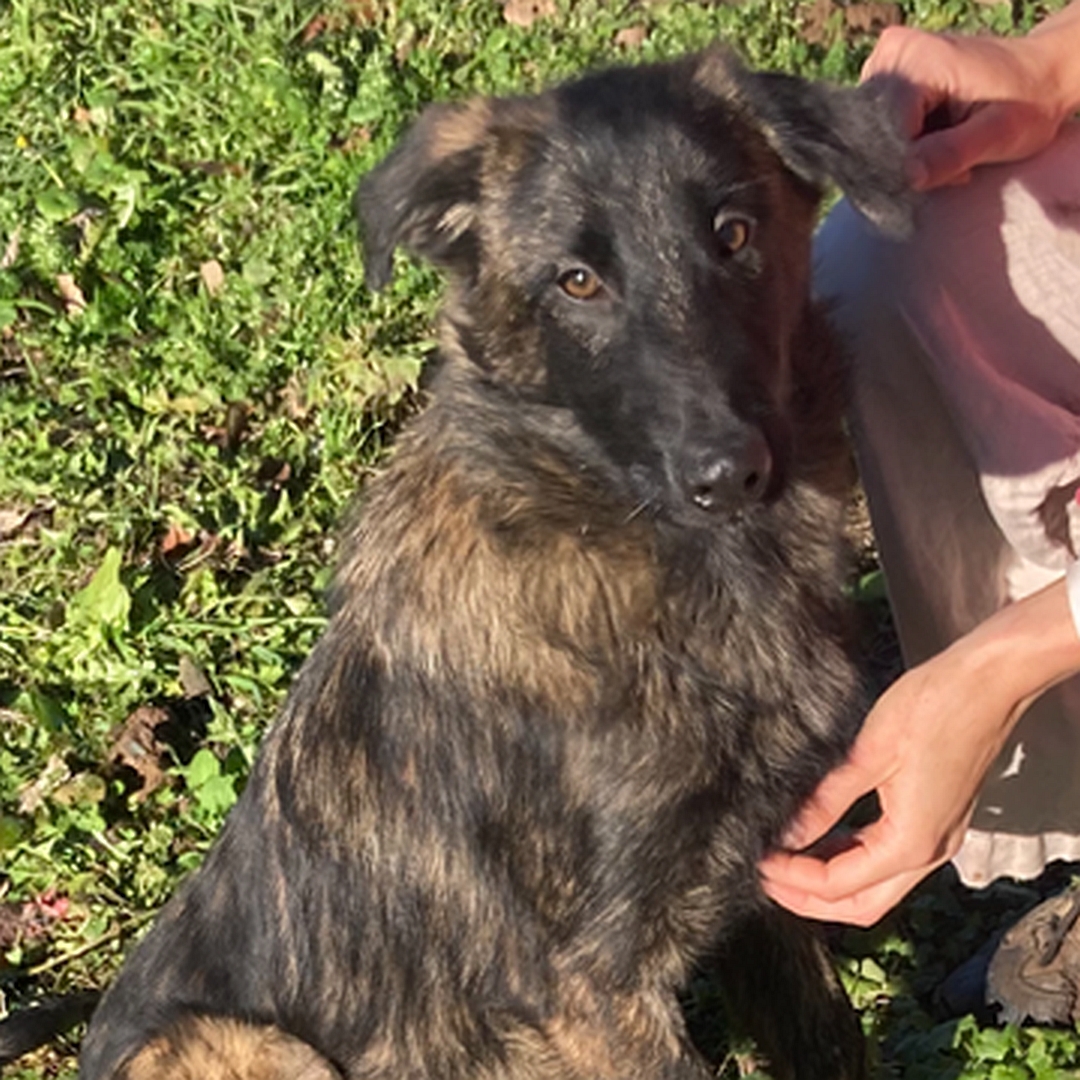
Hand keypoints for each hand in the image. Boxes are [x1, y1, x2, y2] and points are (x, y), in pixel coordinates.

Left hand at [759, 579, 1079, 926]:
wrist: (987, 682)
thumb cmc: (932, 708)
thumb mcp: (868, 754)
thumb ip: (826, 801)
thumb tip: (787, 834)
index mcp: (911, 842)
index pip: (840, 884)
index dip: (793, 879)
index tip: (757, 860)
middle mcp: (930, 851)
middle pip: (863, 904)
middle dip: (811, 899)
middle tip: (766, 876)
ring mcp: (938, 837)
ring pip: (878, 886)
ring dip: (832, 882)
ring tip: (786, 861)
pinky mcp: (938, 819)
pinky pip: (890, 858)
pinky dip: (854, 859)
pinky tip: (823, 838)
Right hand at [862, 12, 1079, 189]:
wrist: (1041, 75)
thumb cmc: (1028, 101)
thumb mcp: (999, 133)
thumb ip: (952, 154)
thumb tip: (908, 176)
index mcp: (918, 59)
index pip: (885, 132)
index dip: (910, 163)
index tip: (952, 173)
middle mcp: (892, 54)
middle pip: (876, 132)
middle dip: (908, 159)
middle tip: (953, 164)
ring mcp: (886, 63)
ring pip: (875, 134)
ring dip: (907, 154)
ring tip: (948, 148)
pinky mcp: (886, 76)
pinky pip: (878, 126)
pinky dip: (905, 144)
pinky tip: (934, 140)